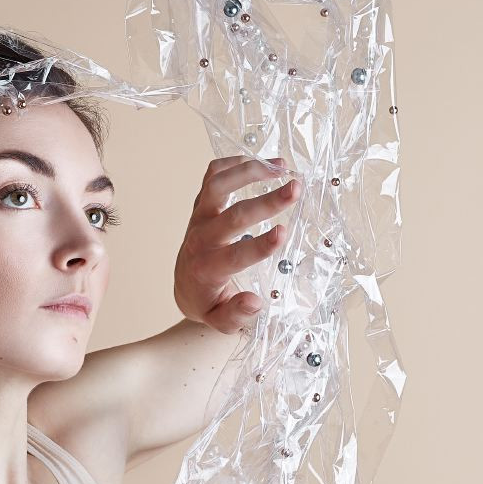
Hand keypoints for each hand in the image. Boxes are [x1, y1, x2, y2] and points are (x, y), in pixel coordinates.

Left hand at [173, 156, 301, 333]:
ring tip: (283, 167)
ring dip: (250, 171)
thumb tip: (256, 301)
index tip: (283, 233)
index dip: (259, 245)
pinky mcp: (201, 204)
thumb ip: (237, 315)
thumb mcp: (221, 321)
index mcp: (206, 269)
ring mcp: (198, 217)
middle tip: (296, 189)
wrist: (186, 285)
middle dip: (266, 201)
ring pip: (218, 185)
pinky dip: (236, 163)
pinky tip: (264, 162)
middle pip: (231, 216)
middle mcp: (200, 239)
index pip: (234, 256)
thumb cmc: (210, 302)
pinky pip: (213, 175)